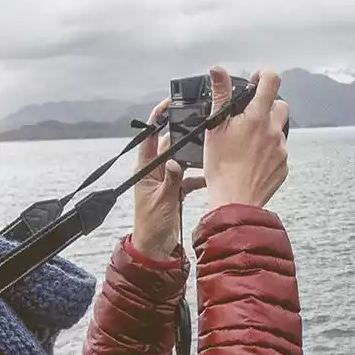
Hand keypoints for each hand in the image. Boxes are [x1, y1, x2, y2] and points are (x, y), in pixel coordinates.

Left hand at [132, 98, 205, 257]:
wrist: (155, 249)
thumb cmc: (152, 226)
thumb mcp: (163, 201)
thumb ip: (171, 181)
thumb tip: (177, 162)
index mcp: (145, 170)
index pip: (149, 138)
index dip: (156, 119)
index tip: (167, 104)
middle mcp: (154, 171)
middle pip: (168, 145)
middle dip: (183, 135)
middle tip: (200, 124)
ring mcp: (165, 180)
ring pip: (181, 159)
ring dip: (193, 156)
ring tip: (209, 148)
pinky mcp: (175, 189)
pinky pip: (188, 176)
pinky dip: (199, 175)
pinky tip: (210, 175)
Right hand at [202, 67, 288, 209]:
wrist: (234, 201)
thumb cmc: (221, 166)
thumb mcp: (214, 127)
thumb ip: (220, 96)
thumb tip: (218, 70)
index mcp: (257, 117)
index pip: (272, 80)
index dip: (264, 76)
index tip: (255, 81)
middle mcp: (273, 130)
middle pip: (280, 105)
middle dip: (266, 106)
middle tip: (247, 119)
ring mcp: (281, 149)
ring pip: (279, 129)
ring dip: (267, 130)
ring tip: (246, 145)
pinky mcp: (283, 165)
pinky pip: (279, 151)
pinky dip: (268, 151)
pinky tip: (252, 161)